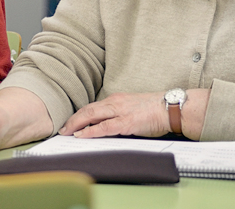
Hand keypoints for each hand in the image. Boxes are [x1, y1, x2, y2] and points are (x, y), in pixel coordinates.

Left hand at [59, 89, 208, 140]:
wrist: (171, 108)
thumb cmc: (155, 109)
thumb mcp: (133, 108)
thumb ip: (120, 114)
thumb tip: (107, 125)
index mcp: (116, 99)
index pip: (93, 106)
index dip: (79, 115)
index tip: (70, 122)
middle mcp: (115, 103)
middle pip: (88, 109)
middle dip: (73, 120)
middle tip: (62, 129)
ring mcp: (120, 111)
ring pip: (92, 115)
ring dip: (76, 124)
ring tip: (66, 132)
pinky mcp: (127, 122)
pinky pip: (105, 127)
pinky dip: (91, 131)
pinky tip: (82, 135)